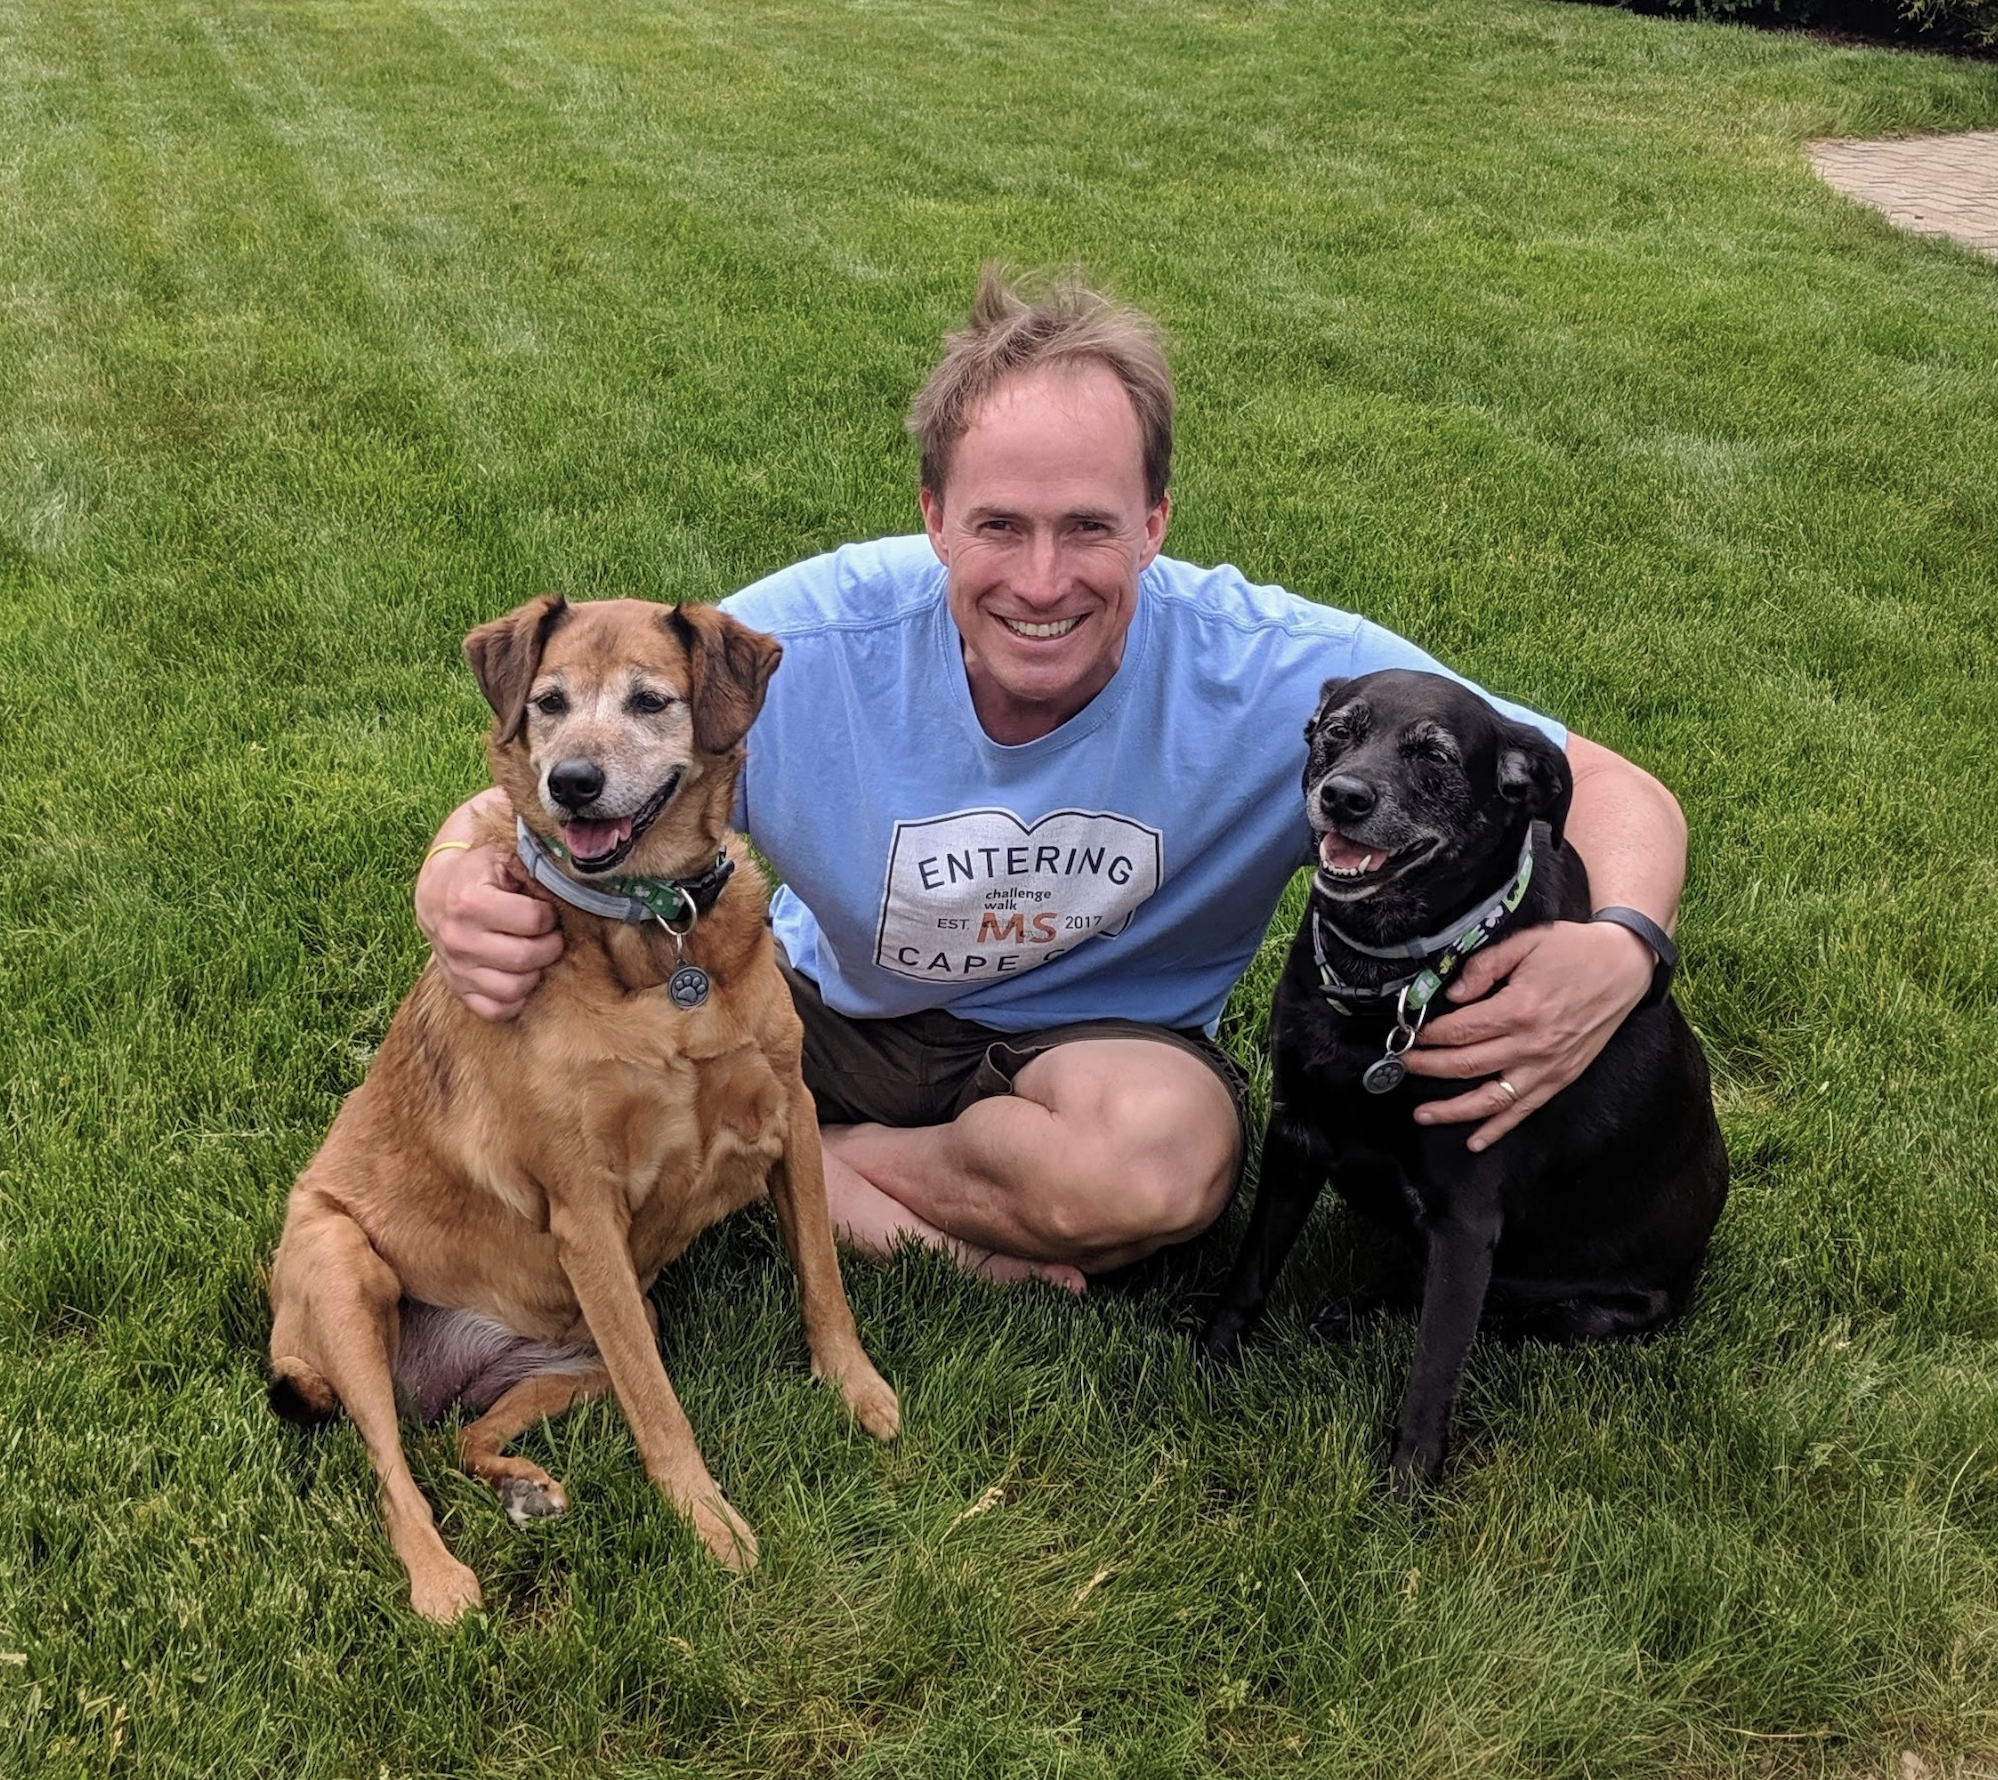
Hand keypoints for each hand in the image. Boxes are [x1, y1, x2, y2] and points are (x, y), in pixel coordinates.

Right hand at [415, 839, 562, 1020]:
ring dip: (535, 972)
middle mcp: (459, 939)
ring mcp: (456, 968)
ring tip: (535, 953)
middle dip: (549, 945)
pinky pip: (495, 1010)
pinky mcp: (458, 990)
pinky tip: (520, 976)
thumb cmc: (479, 874)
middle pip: (527, 957)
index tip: (545, 910)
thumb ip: (533, 868)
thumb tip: (569, 886)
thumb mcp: (501, 858)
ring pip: (514, 988)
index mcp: (469, 902)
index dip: (549, 915)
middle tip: (550, 935)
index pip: (534, 921)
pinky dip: (515, 999)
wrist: (437, 895)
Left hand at [1402, 919, 1654, 1151]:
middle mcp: (1531, 1045)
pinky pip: (1523, 1110)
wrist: (1624, 967)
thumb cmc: (1574, 951)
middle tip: (1401, 1067)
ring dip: (1452, 1110)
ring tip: (1422, 1114)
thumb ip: (1484, 966)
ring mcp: (1546, 1067)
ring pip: (1490, 1099)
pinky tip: (1475, 1141)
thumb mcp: (1526, 943)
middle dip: (1427, 1068)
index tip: (1408, 1036)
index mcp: (1518, 1009)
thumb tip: (1453, 995)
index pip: (1458, 1031)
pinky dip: (1498, 1129)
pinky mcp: (1560, 1078)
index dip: (1428, 1036)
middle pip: (1465, 1065)